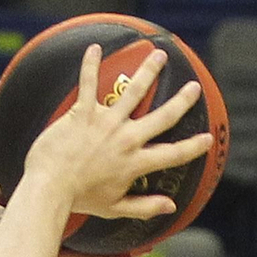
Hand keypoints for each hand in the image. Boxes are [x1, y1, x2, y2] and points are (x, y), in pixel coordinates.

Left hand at [22, 44, 213, 227]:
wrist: (49, 188)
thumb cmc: (79, 200)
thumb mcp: (114, 209)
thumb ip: (144, 206)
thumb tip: (170, 207)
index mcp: (135, 163)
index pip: (172, 154)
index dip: (193, 147)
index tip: (208, 138)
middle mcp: (126, 139)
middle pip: (162, 116)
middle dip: (182, 100)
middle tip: (194, 87)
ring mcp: (106, 122)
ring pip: (134, 91)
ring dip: (149, 71)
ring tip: (159, 55)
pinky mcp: (83, 112)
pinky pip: (88, 82)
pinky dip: (90, 64)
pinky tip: (94, 48)